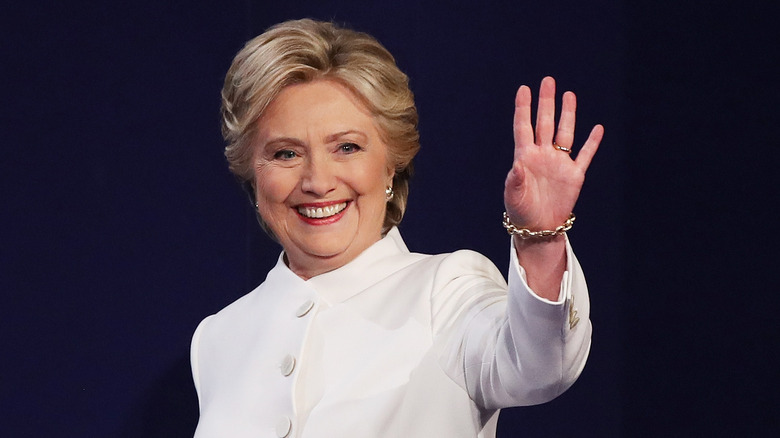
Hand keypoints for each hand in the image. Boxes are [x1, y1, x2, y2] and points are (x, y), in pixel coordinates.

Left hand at [504, 76, 602, 232]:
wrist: (539, 228)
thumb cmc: (521, 213)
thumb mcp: (513, 197)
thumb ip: (515, 181)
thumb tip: (517, 166)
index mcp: (525, 158)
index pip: (524, 127)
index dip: (524, 108)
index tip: (524, 89)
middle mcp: (542, 155)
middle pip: (545, 123)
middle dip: (547, 102)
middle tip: (548, 81)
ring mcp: (559, 163)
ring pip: (565, 133)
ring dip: (567, 114)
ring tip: (568, 95)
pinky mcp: (574, 175)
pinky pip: (585, 155)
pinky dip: (592, 142)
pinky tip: (597, 128)